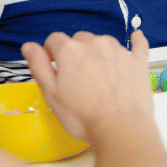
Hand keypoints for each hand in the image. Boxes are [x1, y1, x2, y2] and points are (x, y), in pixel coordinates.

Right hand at [22, 30, 153, 143]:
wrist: (120, 128)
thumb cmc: (85, 116)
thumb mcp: (51, 93)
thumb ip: (38, 66)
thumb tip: (29, 47)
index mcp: (70, 51)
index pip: (54, 40)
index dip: (51, 52)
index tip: (53, 64)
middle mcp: (94, 44)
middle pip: (79, 39)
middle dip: (75, 53)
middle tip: (76, 77)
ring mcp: (118, 51)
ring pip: (103, 42)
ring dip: (98, 52)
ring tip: (98, 76)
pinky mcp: (137, 61)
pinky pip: (138, 44)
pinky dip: (135, 42)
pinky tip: (135, 38)